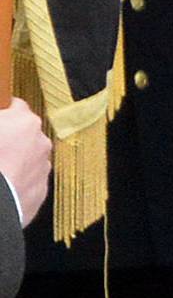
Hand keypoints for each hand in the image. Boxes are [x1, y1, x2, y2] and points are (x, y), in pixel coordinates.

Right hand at [0, 96, 51, 226]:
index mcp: (25, 121)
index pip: (16, 106)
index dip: (3, 112)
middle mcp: (41, 142)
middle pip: (25, 133)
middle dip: (11, 138)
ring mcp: (43, 168)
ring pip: (30, 158)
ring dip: (16, 160)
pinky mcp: (40, 192)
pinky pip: (29, 181)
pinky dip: (18, 181)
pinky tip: (2, 186)